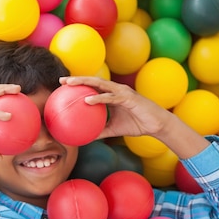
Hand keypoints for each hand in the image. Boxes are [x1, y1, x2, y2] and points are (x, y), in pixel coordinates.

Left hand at [58, 76, 174, 140]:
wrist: (157, 125)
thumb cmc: (137, 124)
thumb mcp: (114, 129)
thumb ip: (100, 131)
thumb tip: (84, 139)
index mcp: (112, 95)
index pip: (92, 87)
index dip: (78, 85)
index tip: (63, 86)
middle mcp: (116, 90)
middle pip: (93, 81)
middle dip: (76, 79)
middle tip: (61, 81)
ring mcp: (122, 92)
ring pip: (100, 84)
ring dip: (84, 83)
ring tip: (70, 84)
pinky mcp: (128, 98)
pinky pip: (110, 98)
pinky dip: (98, 98)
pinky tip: (86, 101)